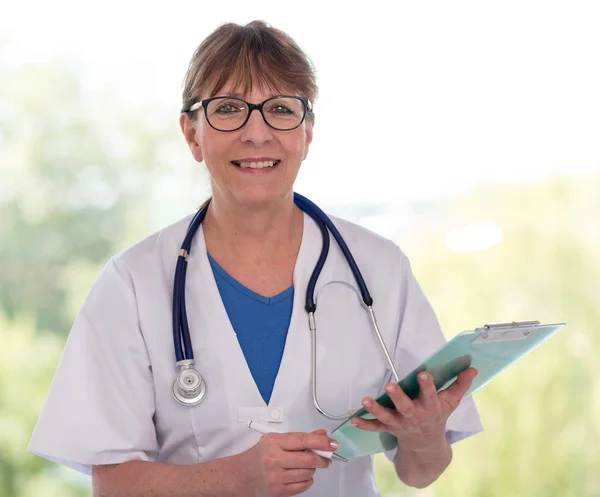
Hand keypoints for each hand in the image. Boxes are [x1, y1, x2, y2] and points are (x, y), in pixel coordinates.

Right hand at [235, 428, 336, 496]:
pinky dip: (307, 480)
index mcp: (273, 443)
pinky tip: (300, 475)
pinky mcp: (278, 492)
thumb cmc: (257, 456)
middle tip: (326, 456)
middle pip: (309, 459)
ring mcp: (276, 477)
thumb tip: (321, 433)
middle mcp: (274, 459)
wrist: (239, 475)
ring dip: (313, 469)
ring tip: (306, 465)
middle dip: (322, 457)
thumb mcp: (275, 440)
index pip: (303, 440)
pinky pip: (303, 486)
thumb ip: (299, 437)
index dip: (321, 441)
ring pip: (308, 473)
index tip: (332, 442)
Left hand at [351, 368, 477, 451]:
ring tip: (365, 400)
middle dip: (398, 397)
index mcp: (430, 408)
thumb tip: (473, 368)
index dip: (427, 385)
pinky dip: (365, 424)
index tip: (423, 373)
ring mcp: (400, 423)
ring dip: (375, 409)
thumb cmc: (437, 416)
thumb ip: (460, 385)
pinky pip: (375, 427)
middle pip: (406, 407)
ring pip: (386, 416)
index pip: (430, 395)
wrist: (427, 444)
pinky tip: (354, 420)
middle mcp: (414, 416)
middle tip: (390, 386)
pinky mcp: (389, 428)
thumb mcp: (451, 402)